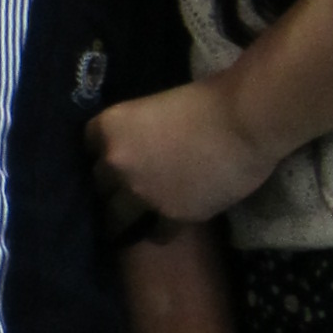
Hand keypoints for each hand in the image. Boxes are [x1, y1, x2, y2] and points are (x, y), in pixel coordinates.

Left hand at [88, 78, 275, 229]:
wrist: (244, 122)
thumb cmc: (208, 99)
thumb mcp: (156, 106)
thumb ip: (139, 129)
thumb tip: (140, 145)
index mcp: (110, 127)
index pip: (88, 143)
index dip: (101, 151)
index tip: (110, 157)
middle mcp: (116, 162)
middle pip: (99, 182)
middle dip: (111, 185)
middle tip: (123, 188)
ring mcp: (141, 193)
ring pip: (117, 216)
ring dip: (123, 219)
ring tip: (125, 226)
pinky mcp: (171, 215)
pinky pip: (155, 233)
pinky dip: (158, 232)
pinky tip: (163, 229)